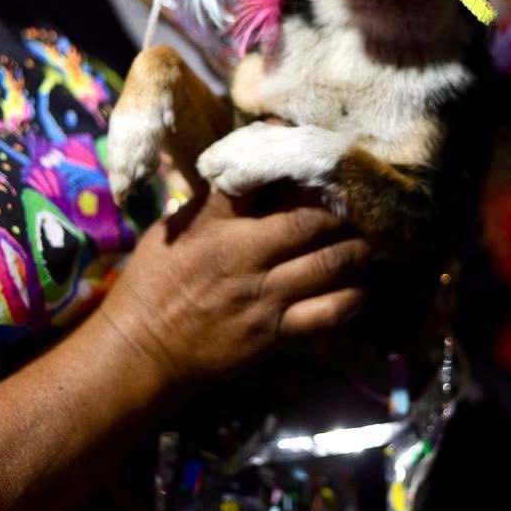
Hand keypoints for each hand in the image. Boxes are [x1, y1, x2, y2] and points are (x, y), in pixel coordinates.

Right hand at [97, 184, 368, 401]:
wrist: (142, 352)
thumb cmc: (152, 285)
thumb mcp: (172, 230)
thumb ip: (211, 203)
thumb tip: (245, 170)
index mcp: (214, 225)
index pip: (260, 180)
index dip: (297, 167)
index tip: (322, 158)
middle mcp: (244, 256)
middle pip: (310, 223)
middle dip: (342, 212)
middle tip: (360, 206)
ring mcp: (263, 297)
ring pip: (329, 266)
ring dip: (357, 251)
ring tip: (368, 243)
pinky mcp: (274, 334)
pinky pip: (327, 315)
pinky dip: (351, 299)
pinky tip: (359, 289)